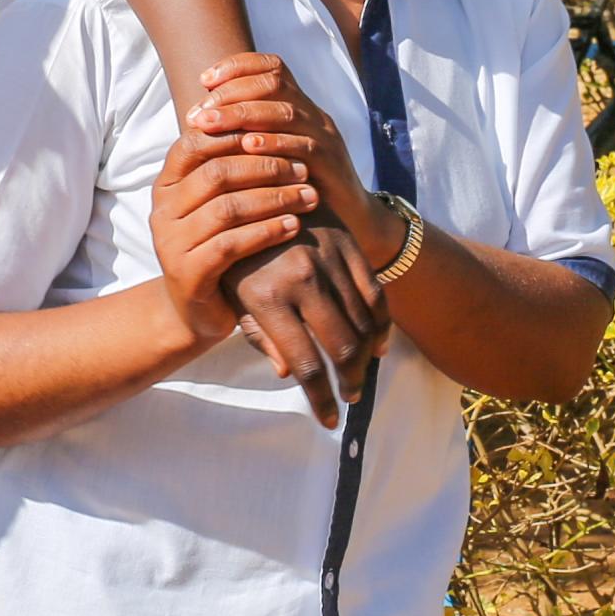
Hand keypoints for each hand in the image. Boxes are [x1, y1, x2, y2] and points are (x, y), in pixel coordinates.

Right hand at [151, 108, 330, 349]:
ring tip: (308, 196)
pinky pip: (230, 244)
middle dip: (265, 166)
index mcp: (166, 183)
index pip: (196, 141)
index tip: (281, 135)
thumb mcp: (217, 202)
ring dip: (273, 198)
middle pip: (215, 172)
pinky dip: (266, 231)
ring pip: (226, 207)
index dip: (238, 133)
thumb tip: (264, 113)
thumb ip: (228, 166)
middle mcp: (162, 209)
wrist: (194, 310)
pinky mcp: (187, 273)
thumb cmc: (216, 245)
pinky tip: (293, 225)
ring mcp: (171, 242)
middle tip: (303, 168)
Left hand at [189, 54, 392, 263]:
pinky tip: (246, 146)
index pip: (272, 67)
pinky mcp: (331, 164)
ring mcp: (324, 137)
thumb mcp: (273, 152)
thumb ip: (247, 133)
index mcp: (298, 106)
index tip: (204, 80)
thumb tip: (197, 120)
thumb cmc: (297, 186)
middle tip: (199, 111)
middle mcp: (312, 115)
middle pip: (274, 84)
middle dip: (231, 92)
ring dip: (242, 114)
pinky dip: (273, 143)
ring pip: (285, 111)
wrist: (351, 220)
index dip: (237, 66)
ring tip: (209, 124)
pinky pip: (303, 146)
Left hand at [220, 226, 383, 425]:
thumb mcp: (233, 298)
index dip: (320, 399)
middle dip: (349, 382)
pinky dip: (381, 325)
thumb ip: (260, 335)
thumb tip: (288, 374)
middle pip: (342, 347)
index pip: (305, 363)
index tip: (329, 421)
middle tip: (349, 396)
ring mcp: (328, 260)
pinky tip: (376, 344)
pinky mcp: (347, 246)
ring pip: (363, 324)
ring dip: (366, 359)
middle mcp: (301, 279)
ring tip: (359, 377)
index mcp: (266, 298)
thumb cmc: (236, 256)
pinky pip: (375, 293)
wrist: (249, 194)